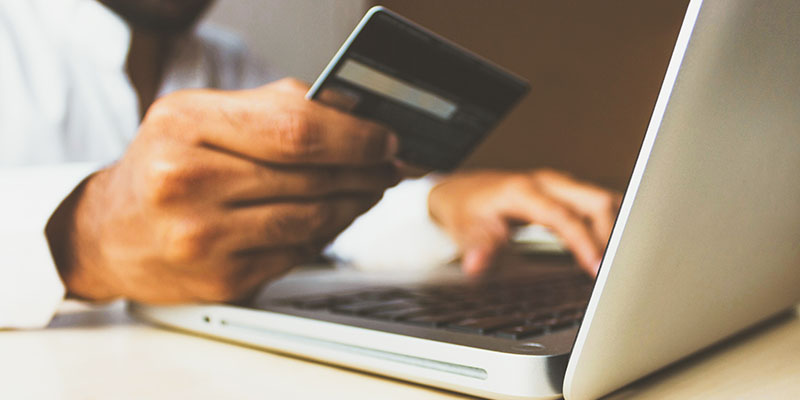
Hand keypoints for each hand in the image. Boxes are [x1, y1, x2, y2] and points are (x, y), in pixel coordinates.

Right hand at [46, 78, 398, 302]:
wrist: (109, 233)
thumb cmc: (163, 166)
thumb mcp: (201, 117)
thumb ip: (273, 109)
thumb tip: (354, 114)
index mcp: (185, 125)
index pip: (295, 129)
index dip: (355, 135)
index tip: (385, 138)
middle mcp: (187, 182)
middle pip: (310, 175)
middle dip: (365, 170)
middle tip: (388, 165)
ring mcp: (202, 238)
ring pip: (311, 219)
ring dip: (354, 204)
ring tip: (368, 189)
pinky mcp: (221, 280)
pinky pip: (297, 253)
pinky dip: (325, 234)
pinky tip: (332, 218)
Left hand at [428, 169, 620, 276]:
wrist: (462, 191)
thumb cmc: (466, 210)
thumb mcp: (465, 230)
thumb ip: (477, 247)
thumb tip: (476, 265)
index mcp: (524, 191)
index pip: (564, 216)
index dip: (584, 242)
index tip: (597, 268)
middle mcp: (547, 182)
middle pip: (595, 201)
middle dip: (612, 235)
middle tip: (618, 270)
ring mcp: (559, 185)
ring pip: (602, 200)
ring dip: (616, 229)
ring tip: (623, 263)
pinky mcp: (566, 192)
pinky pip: (598, 205)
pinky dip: (611, 224)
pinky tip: (615, 247)